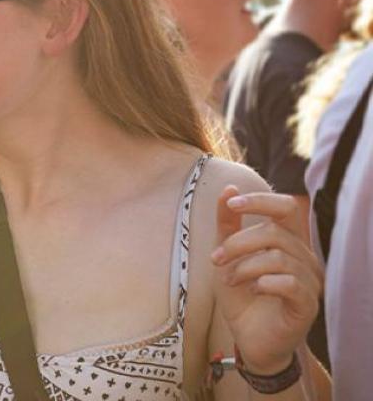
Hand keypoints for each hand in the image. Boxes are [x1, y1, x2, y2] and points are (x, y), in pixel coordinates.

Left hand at [211, 187, 322, 373]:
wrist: (248, 338)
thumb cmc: (242, 295)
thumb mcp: (227, 256)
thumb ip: (227, 224)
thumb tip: (229, 189)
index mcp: (289, 241)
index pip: (286, 207)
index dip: (260, 201)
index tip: (232, 205)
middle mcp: (305, 258)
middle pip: (274, 233)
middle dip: (238, 243)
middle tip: (216, 259)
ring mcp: (310, 282)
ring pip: (279, 257)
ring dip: (244, 266)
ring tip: (230, 279)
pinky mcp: (308, 305)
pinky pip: (290, 283)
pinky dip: (264, 283)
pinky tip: (253, 290)